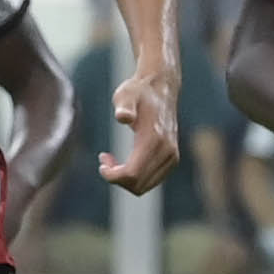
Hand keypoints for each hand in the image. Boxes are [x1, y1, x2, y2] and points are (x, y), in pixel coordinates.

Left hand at [99, 65, 180, 193]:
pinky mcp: (172, 160)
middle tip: (104, 159)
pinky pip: (150, 181)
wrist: (162, 88)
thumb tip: (123, 117)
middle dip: (117, 178)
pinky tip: (124, 162)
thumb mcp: (125, 94)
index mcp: (154, 139)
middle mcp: (167, 152)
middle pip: (138, 184)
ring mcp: (172, 157)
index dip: (113, 176)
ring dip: (125, 179)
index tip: (102, 162)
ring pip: (144, 186)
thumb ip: (124, 106)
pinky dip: (135, 177)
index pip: (132, 174)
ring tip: (112, 160)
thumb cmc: (138, 91)